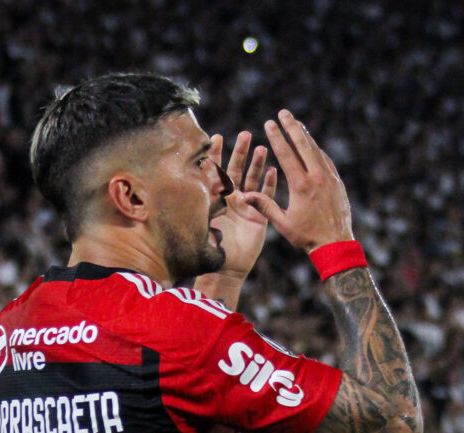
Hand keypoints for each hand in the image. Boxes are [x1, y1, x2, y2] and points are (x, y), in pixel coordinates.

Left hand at [208, 131, 276, 278]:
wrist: (226, 268)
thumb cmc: (211, 248)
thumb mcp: (203, 222)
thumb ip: (201, 204)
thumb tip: (189, 182)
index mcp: (216, 198)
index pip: (215, 171)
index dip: (215, 154)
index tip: (216, 136)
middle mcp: (231, 198)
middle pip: (237, 169)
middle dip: (240, 151)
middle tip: (245, 134)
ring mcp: (247, 206)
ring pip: (253, 179)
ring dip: (257, 163)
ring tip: (262, 147)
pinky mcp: (260, 216)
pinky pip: (267, 197)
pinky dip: (271, 184)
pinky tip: (274, 170)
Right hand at [244, 109, 352, 252]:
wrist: (336, 244)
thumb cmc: (306, 236)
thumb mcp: (282, 223)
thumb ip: (264, 206)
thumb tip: (243, 196)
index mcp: (301, 185)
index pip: (286, 154)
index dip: (277, 137)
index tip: (269, 123)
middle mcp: (317, 177)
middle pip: (303, 145)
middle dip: (292, 126)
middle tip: (284, 112)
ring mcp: (330, 178)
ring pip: (316, 150)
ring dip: (305, 136)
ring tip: (297, 123)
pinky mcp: (338, 182)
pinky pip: (326, 160)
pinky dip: (317, 150)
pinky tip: (312, 146)